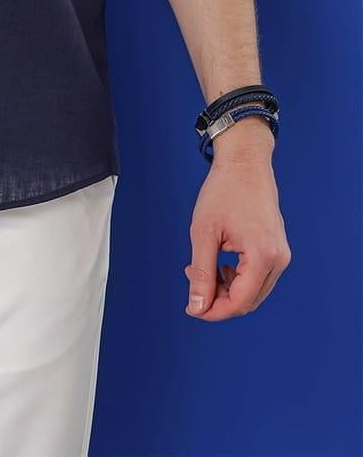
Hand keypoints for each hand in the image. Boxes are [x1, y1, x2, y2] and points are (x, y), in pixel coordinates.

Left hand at [183, 139, 290, 319]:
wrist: (244, 162)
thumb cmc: (223, 190)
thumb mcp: (204, 232)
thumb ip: (201, 272)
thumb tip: (197, 306)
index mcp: (263, 255)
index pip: (239, 302)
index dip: (213, 310)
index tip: (191, 307)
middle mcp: (279, 259)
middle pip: (248, 301)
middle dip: (218, 299)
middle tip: (192, 282)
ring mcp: (281, 255)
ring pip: (253, 292)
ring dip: (227, 289)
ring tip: (202, 268)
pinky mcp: (278, 250)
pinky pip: (258, 277)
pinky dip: (237, 278)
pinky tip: (219, 263)